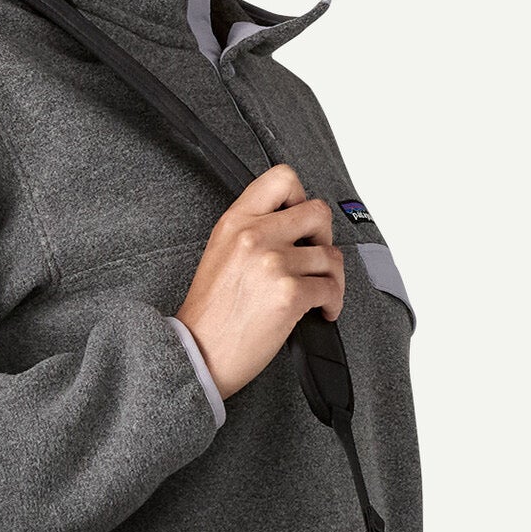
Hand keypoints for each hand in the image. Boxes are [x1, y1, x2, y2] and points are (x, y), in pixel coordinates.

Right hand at [173, 163, 343, 400]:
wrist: (198, 353)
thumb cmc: (210, 312)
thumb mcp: (221, 252)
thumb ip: (252, 229)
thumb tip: (294, 224)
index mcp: (235, 221)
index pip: (282, 178)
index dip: (301, 197)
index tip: (299, 223)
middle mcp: (254, 235)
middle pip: (318, 212)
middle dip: (324, 238)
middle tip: (314, 259)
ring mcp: (272, 263)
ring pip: (330, 255)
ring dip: (331, 277)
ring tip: (318, 293)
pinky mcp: (289, 293)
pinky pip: (331, 288)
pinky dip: (332, 302)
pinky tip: (321, 311)